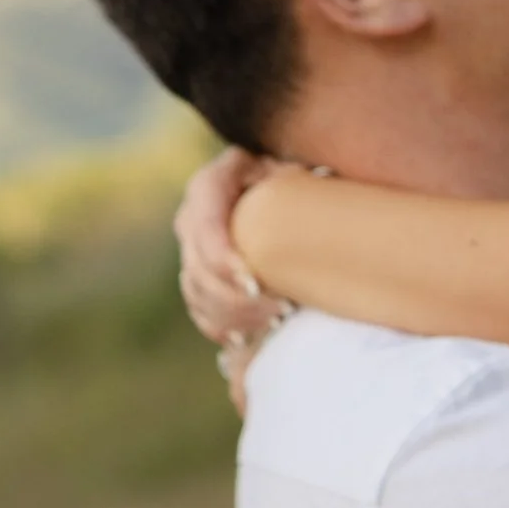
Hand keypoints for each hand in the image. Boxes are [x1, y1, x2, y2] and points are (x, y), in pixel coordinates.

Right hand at [175, 147, 291, 408]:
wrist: (279, 191)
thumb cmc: (293, 177)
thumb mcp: (292, 169)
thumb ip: (293, 178)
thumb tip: (317, 185)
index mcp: (210, 186)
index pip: (205, 227)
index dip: (225, 262)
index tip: (256, 286)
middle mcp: (191, 219)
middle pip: (198, 269)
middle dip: (237, 299)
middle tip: (282, 310)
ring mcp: (191, 250)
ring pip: (197, 293)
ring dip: (234, 316)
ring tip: (277, 322)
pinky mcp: (198, 277)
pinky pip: (199, 310)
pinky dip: (221, 327)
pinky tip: (249, 337)